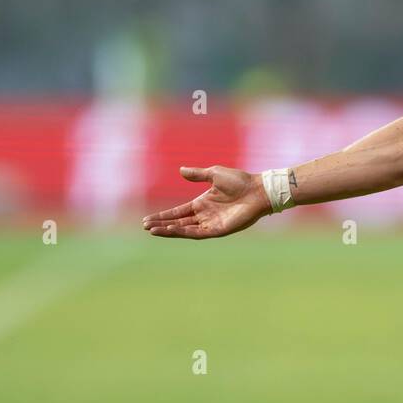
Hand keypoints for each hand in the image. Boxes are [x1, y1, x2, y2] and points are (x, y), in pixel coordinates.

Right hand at [142, 166, 272, 238]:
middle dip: (162, 224)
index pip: (178, 212)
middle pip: (178, 222)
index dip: (164, 215)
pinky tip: (170, 230)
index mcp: (203, 203)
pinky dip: (183, 232)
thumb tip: (180, 170)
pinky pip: (197, 233)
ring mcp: (211, 223)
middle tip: (145, 226)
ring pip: (185, 229)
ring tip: (152, 230)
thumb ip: (197, 174)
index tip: (148, 219)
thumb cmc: (240, 181)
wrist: (257, 190)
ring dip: (169, 230)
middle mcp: (205, 215)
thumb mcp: (214, 174)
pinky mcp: (219, 230)